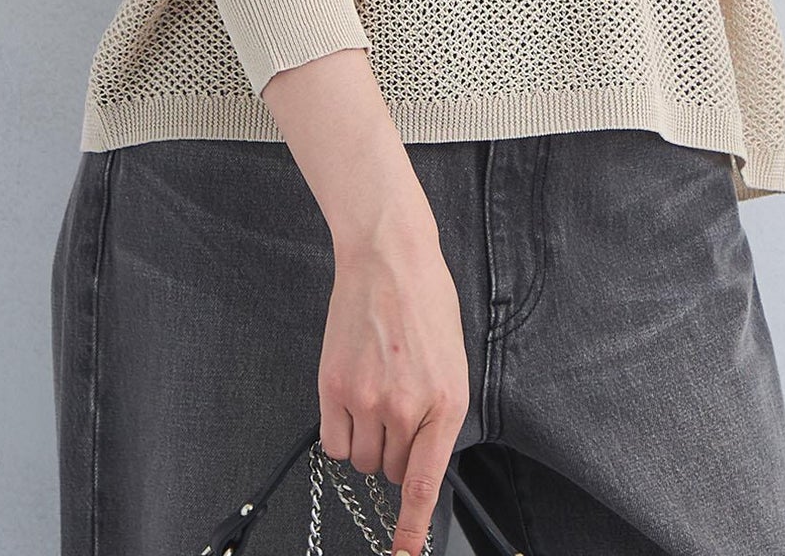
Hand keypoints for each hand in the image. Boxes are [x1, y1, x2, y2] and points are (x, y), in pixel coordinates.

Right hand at [319, 220, 469, 555]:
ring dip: (367, 441)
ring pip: (361, 459)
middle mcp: (405, 408)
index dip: (410, 528)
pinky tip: (351, 398)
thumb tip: (420, 459)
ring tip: (375, 393)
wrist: (388, 258)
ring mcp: (366, 400)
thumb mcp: (452, 362)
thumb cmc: (426, 303)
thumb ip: (437, 415)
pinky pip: (333, 443)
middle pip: (391, 470)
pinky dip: (341, 432)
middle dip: (395, 450)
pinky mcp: (332, 388)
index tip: (401, 555)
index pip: (425, 483)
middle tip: (397, 406)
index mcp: (445, 402)